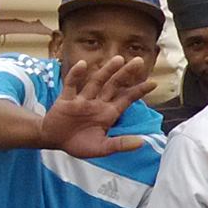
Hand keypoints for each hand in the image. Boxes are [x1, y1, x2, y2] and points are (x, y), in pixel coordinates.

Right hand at [39, 55, 155, 157]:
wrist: (54, 141)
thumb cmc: (79, 144)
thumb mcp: (102, 148)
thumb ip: (120, 144)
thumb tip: (142, 143)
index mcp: (108, 113)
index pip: (126, 99)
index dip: (139, 91)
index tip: (153, 83)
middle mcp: (97, 103)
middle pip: (114, 85)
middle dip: (126, 74)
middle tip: (139, 61)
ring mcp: (82, 100)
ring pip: (96, 82)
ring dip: (106, 71)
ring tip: (118, 59)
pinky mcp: (66, 100)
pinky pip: (71, 85)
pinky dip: (76, 75)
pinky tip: (83, 65)